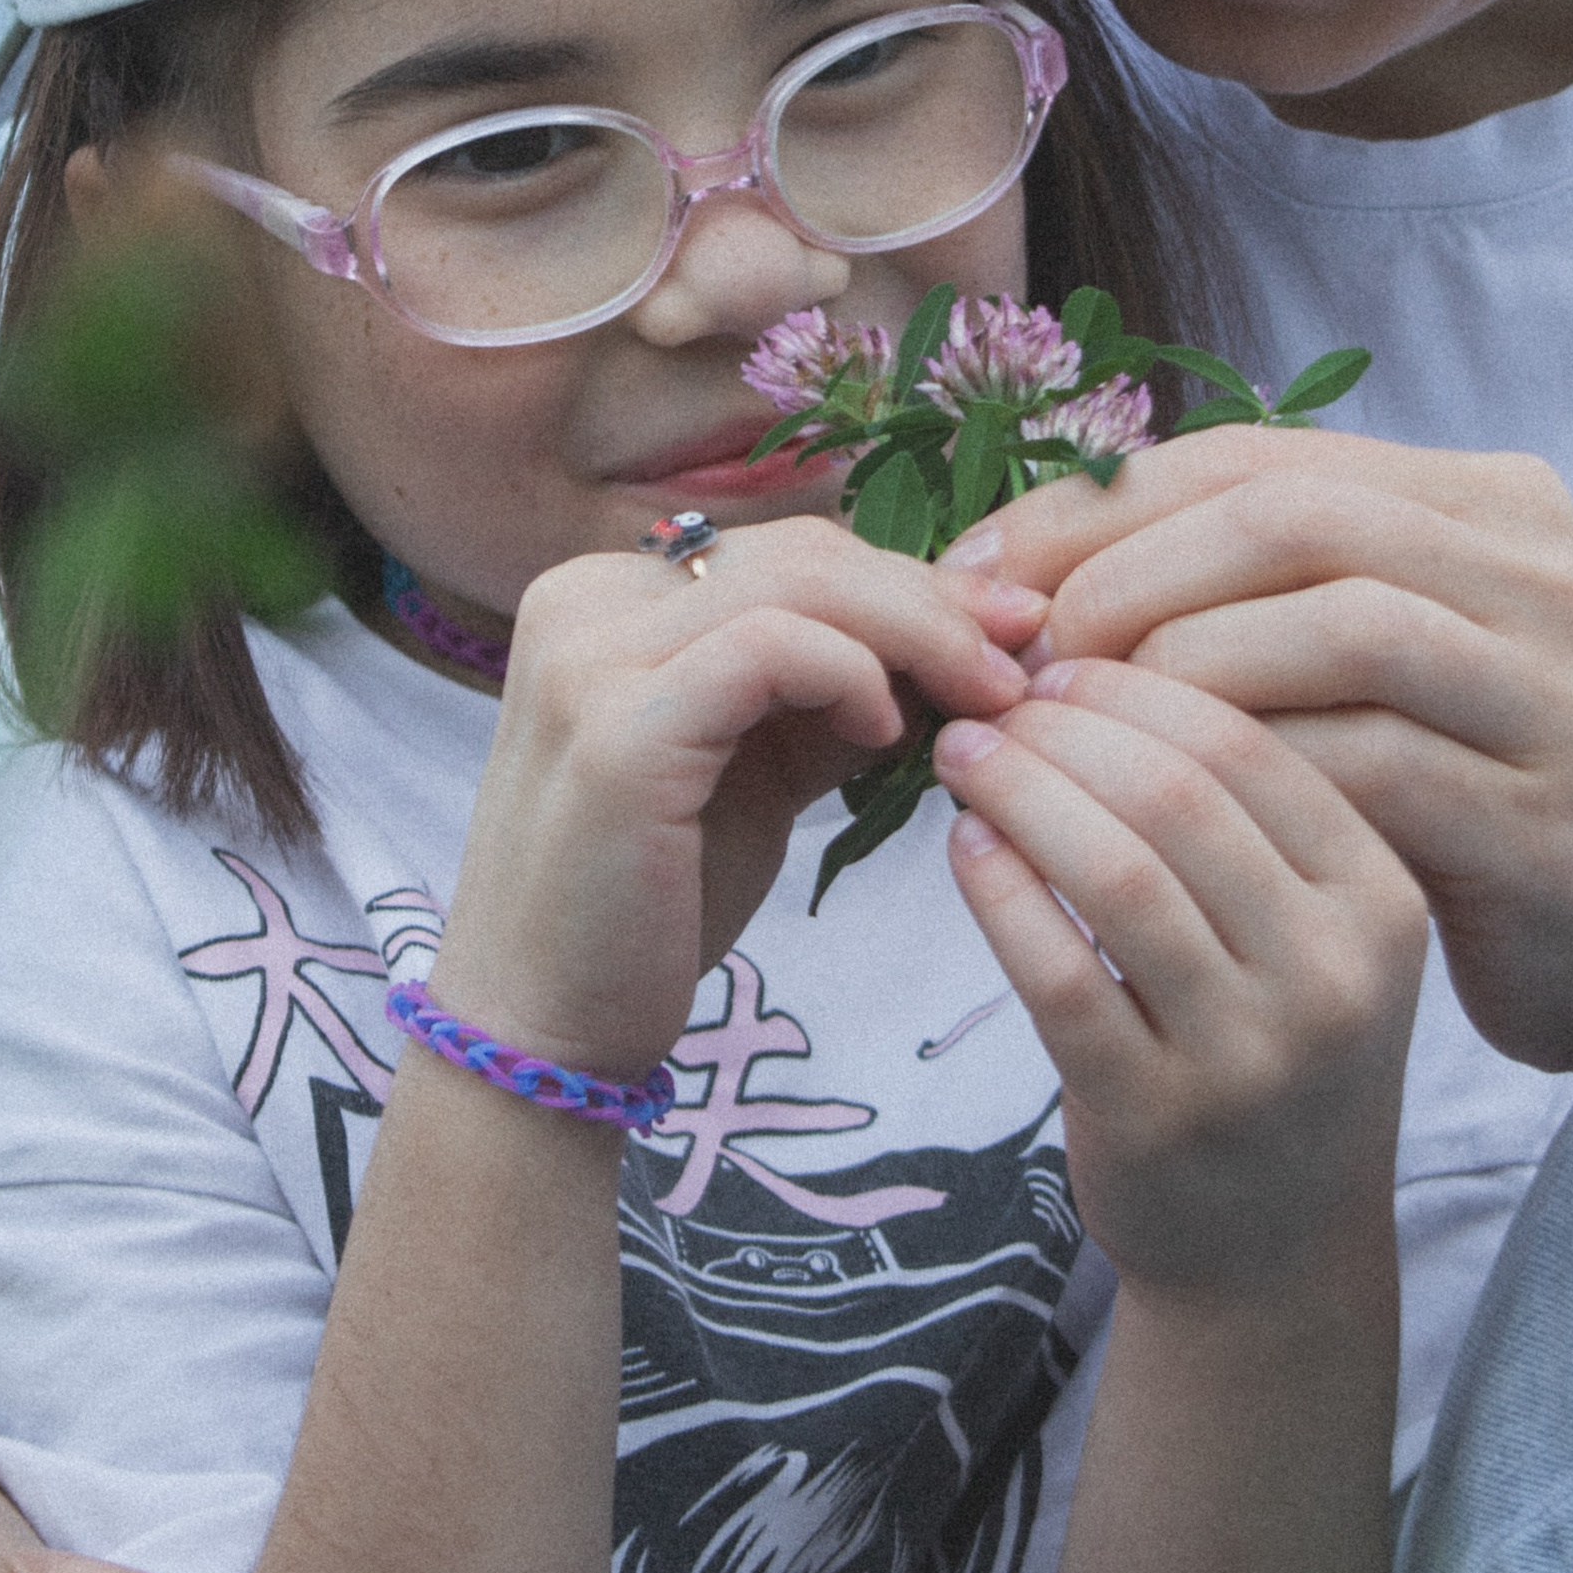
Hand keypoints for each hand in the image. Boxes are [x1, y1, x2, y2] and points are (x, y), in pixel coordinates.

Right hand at [431, 519, 1043, 1070]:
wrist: (551, 1023)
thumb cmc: (654, 903)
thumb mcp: (756, 767)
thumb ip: (828, 692)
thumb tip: (961, 641)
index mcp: (607, 596)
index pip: (790, 549)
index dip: (908, 581)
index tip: (1005, 632)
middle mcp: (584, 601)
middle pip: (801, 551)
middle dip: (932, 598)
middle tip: (1022, 655)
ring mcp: (589, 658)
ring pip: (796, 583)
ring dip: (917, 632)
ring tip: (985, 697)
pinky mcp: (613, 728)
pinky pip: (766, 649)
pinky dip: (849, 674)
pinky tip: (887, 731)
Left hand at [933, 661, 1425, 1299]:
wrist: (1274, 1252)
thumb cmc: (1273, 1053)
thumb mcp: (1311, 930)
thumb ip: (1244, 815)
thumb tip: (1099, 660)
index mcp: (1383, 901)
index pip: (1254, 745)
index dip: (1139, 685)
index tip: (1061, 659)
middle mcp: (1333, 976)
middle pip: (1179, 795)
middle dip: (1066, 728)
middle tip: (994, 699)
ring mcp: (1248, 1056)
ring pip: (1116, 872)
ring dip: (1020, 793)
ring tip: (964, 756)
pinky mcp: (1155, 1119)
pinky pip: (1057, 972)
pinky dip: (1000, 892)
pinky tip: (966, 848)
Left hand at [949, 429, 1572, 1073]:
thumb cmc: (1462, 788)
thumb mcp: (1369, 660)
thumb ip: (1251, 591)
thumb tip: (1023, 563)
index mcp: (1492, 505)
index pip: (1260, 459)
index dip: (1104, 506)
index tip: (983, 570)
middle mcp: (1538, 578)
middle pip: (1294, 518)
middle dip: (1130, 574)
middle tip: (1020, 652)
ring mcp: (1552, 697)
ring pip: (1334, 629)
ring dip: (1174, 671)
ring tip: (1069, 729)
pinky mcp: (1538, 822)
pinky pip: (1363, 768)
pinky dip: (1236, 780)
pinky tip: (1149, 816)